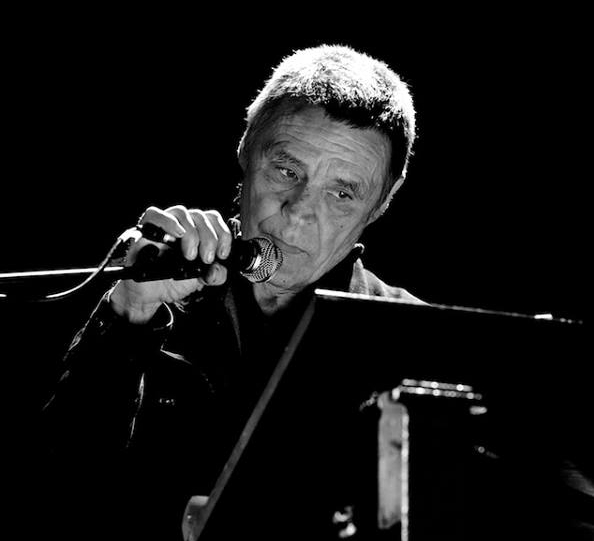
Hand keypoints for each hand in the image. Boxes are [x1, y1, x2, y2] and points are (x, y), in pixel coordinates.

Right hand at [110, 205, 231, 322]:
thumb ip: (214, 275)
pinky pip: (154, 215)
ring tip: (191, 255)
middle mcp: (181, 224)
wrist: (147, 294)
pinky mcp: (144, 230)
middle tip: (206, 259)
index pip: (213, 219)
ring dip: (191, 233)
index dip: (222, 234)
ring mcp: (163, 225)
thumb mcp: (199, 280)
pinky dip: (168, 222)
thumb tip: (218, 269)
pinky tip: (177, 234)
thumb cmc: (172, 281)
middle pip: (200, 216)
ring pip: (181, 212)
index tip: (223, 254)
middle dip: (209, 238)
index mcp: (197, 231)